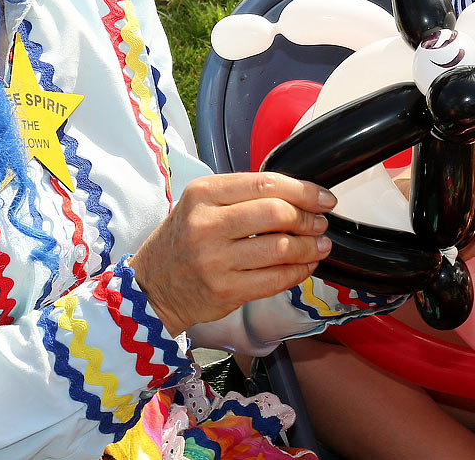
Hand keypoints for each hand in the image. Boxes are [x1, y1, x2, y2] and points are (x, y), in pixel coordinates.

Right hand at [129, 172, 335, 335]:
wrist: (151, 287)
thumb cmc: (183, 240)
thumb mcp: (200, 205)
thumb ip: (241, 196)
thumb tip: (297, 197)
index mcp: (203, 194)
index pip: (264, 183)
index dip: (302, 190)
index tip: (323, 197)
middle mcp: (207, 224)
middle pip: (275, 213)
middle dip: (308, 218)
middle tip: (321, 222)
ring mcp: (215, 260)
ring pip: (279, 248)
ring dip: (309, 247)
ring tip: (320, 245)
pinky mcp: (225, 291)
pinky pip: (273, 279)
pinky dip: (298, 272)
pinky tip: (306, 266)